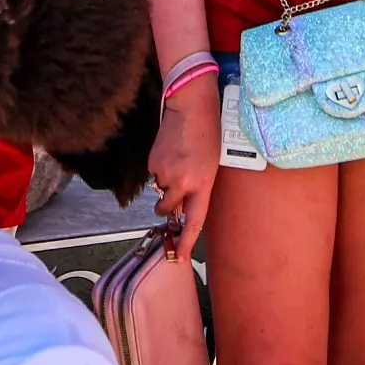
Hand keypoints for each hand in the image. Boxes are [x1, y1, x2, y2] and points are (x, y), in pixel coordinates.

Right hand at [148, 76, 220, 252]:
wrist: (191, 108)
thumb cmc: (208, 135)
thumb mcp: (211, 166)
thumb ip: (198, 187)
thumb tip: (181, 203)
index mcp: (202, 185)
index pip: (194, 221)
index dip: (186, 241)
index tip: (180, 256)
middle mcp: (182, 183)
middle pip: (168, 207)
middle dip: (166, 206)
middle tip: (172, 191)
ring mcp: (165, 173)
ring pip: (160, 188)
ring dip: (165, 180)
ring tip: (178, 158)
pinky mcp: (153, 162)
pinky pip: (154, 173)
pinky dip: (160, 166)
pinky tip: (170, 151)